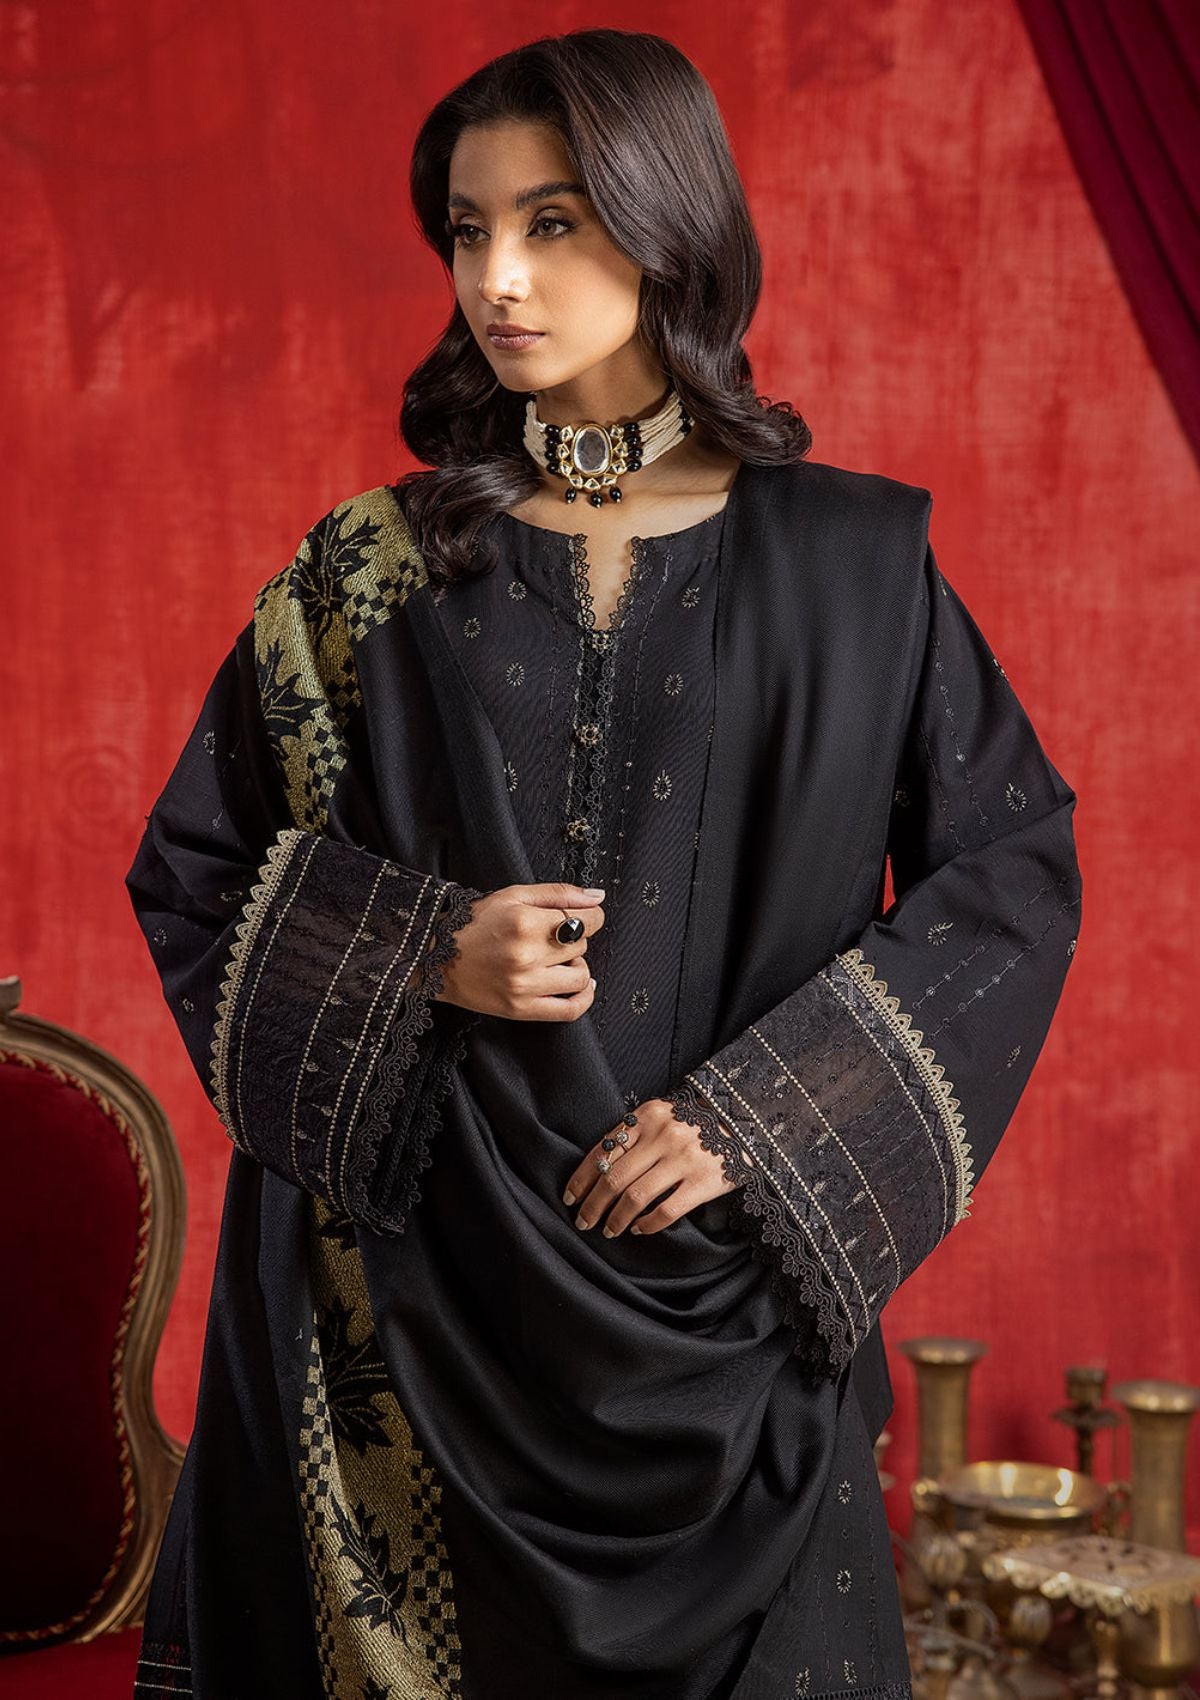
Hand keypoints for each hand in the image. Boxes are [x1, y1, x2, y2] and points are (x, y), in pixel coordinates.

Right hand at [423, 882, 605, 1020]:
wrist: (435, 958)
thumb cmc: (473, 924)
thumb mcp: (512, 895)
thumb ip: (558, 893)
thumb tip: (597, 897)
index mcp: (525, 922)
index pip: (587, 921)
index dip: (591, 918)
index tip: (585, 918)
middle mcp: (526, 955)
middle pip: (581, 946)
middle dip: (574, 939)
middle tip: (552, 937)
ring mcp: (524, 986)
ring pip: (580, 976)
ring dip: (576, 966)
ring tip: (557, 960)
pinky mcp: (520, 1009)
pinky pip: (569, 1010)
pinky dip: (584, 999)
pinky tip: (581, 988)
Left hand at [561, 1097, 744, 1237]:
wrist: (747, 1121)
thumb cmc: (697, 1123)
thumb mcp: (663, 1115)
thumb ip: (635, 1134)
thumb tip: (597, 1169)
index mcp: (648, 1115)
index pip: (602, 1150)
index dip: (581, 1178)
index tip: (570, 1197)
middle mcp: (663, 1135)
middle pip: (613, 1178)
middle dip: (593, 1205)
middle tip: (583, 1222)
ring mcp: (684, 1159)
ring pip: (635, 1197)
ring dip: (615, 1218)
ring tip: (609, 1230)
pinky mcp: (704, 1182)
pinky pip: (666, 1211)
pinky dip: (647, 1225)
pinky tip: (639, 1229)